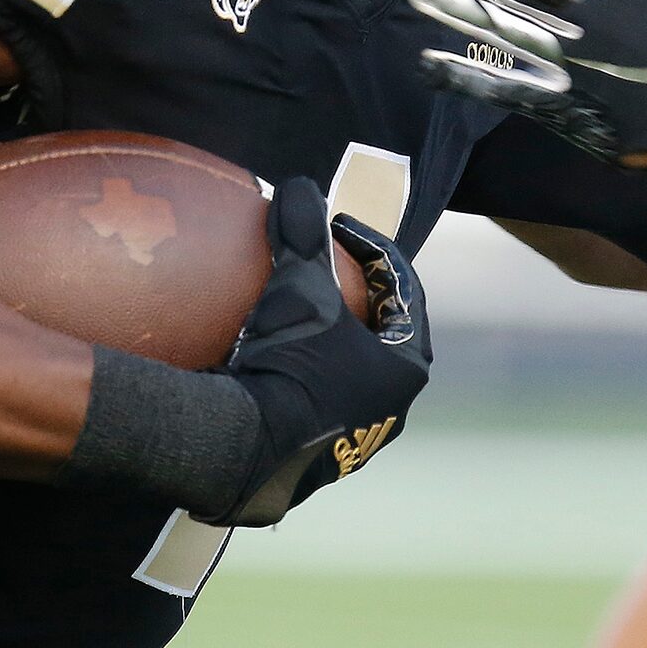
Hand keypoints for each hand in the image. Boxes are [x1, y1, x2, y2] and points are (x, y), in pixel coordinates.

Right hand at [220, 177, 430, 524]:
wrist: (240, 454)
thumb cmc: (288, 366)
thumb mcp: (299, 291)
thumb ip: (303, 236)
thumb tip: (299, 186)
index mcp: (406, 370)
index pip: (405, 294)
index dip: (374, 250)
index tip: (337, 228)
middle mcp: (389, 410)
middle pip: (380, 337)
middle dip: (354, 299)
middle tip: (322, 268)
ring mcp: (351, 440)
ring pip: (346, 375)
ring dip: (324, 340)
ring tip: (287, 310)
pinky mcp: (311, 461)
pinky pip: (308, 403)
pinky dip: (293, 372)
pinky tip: (255, 356)